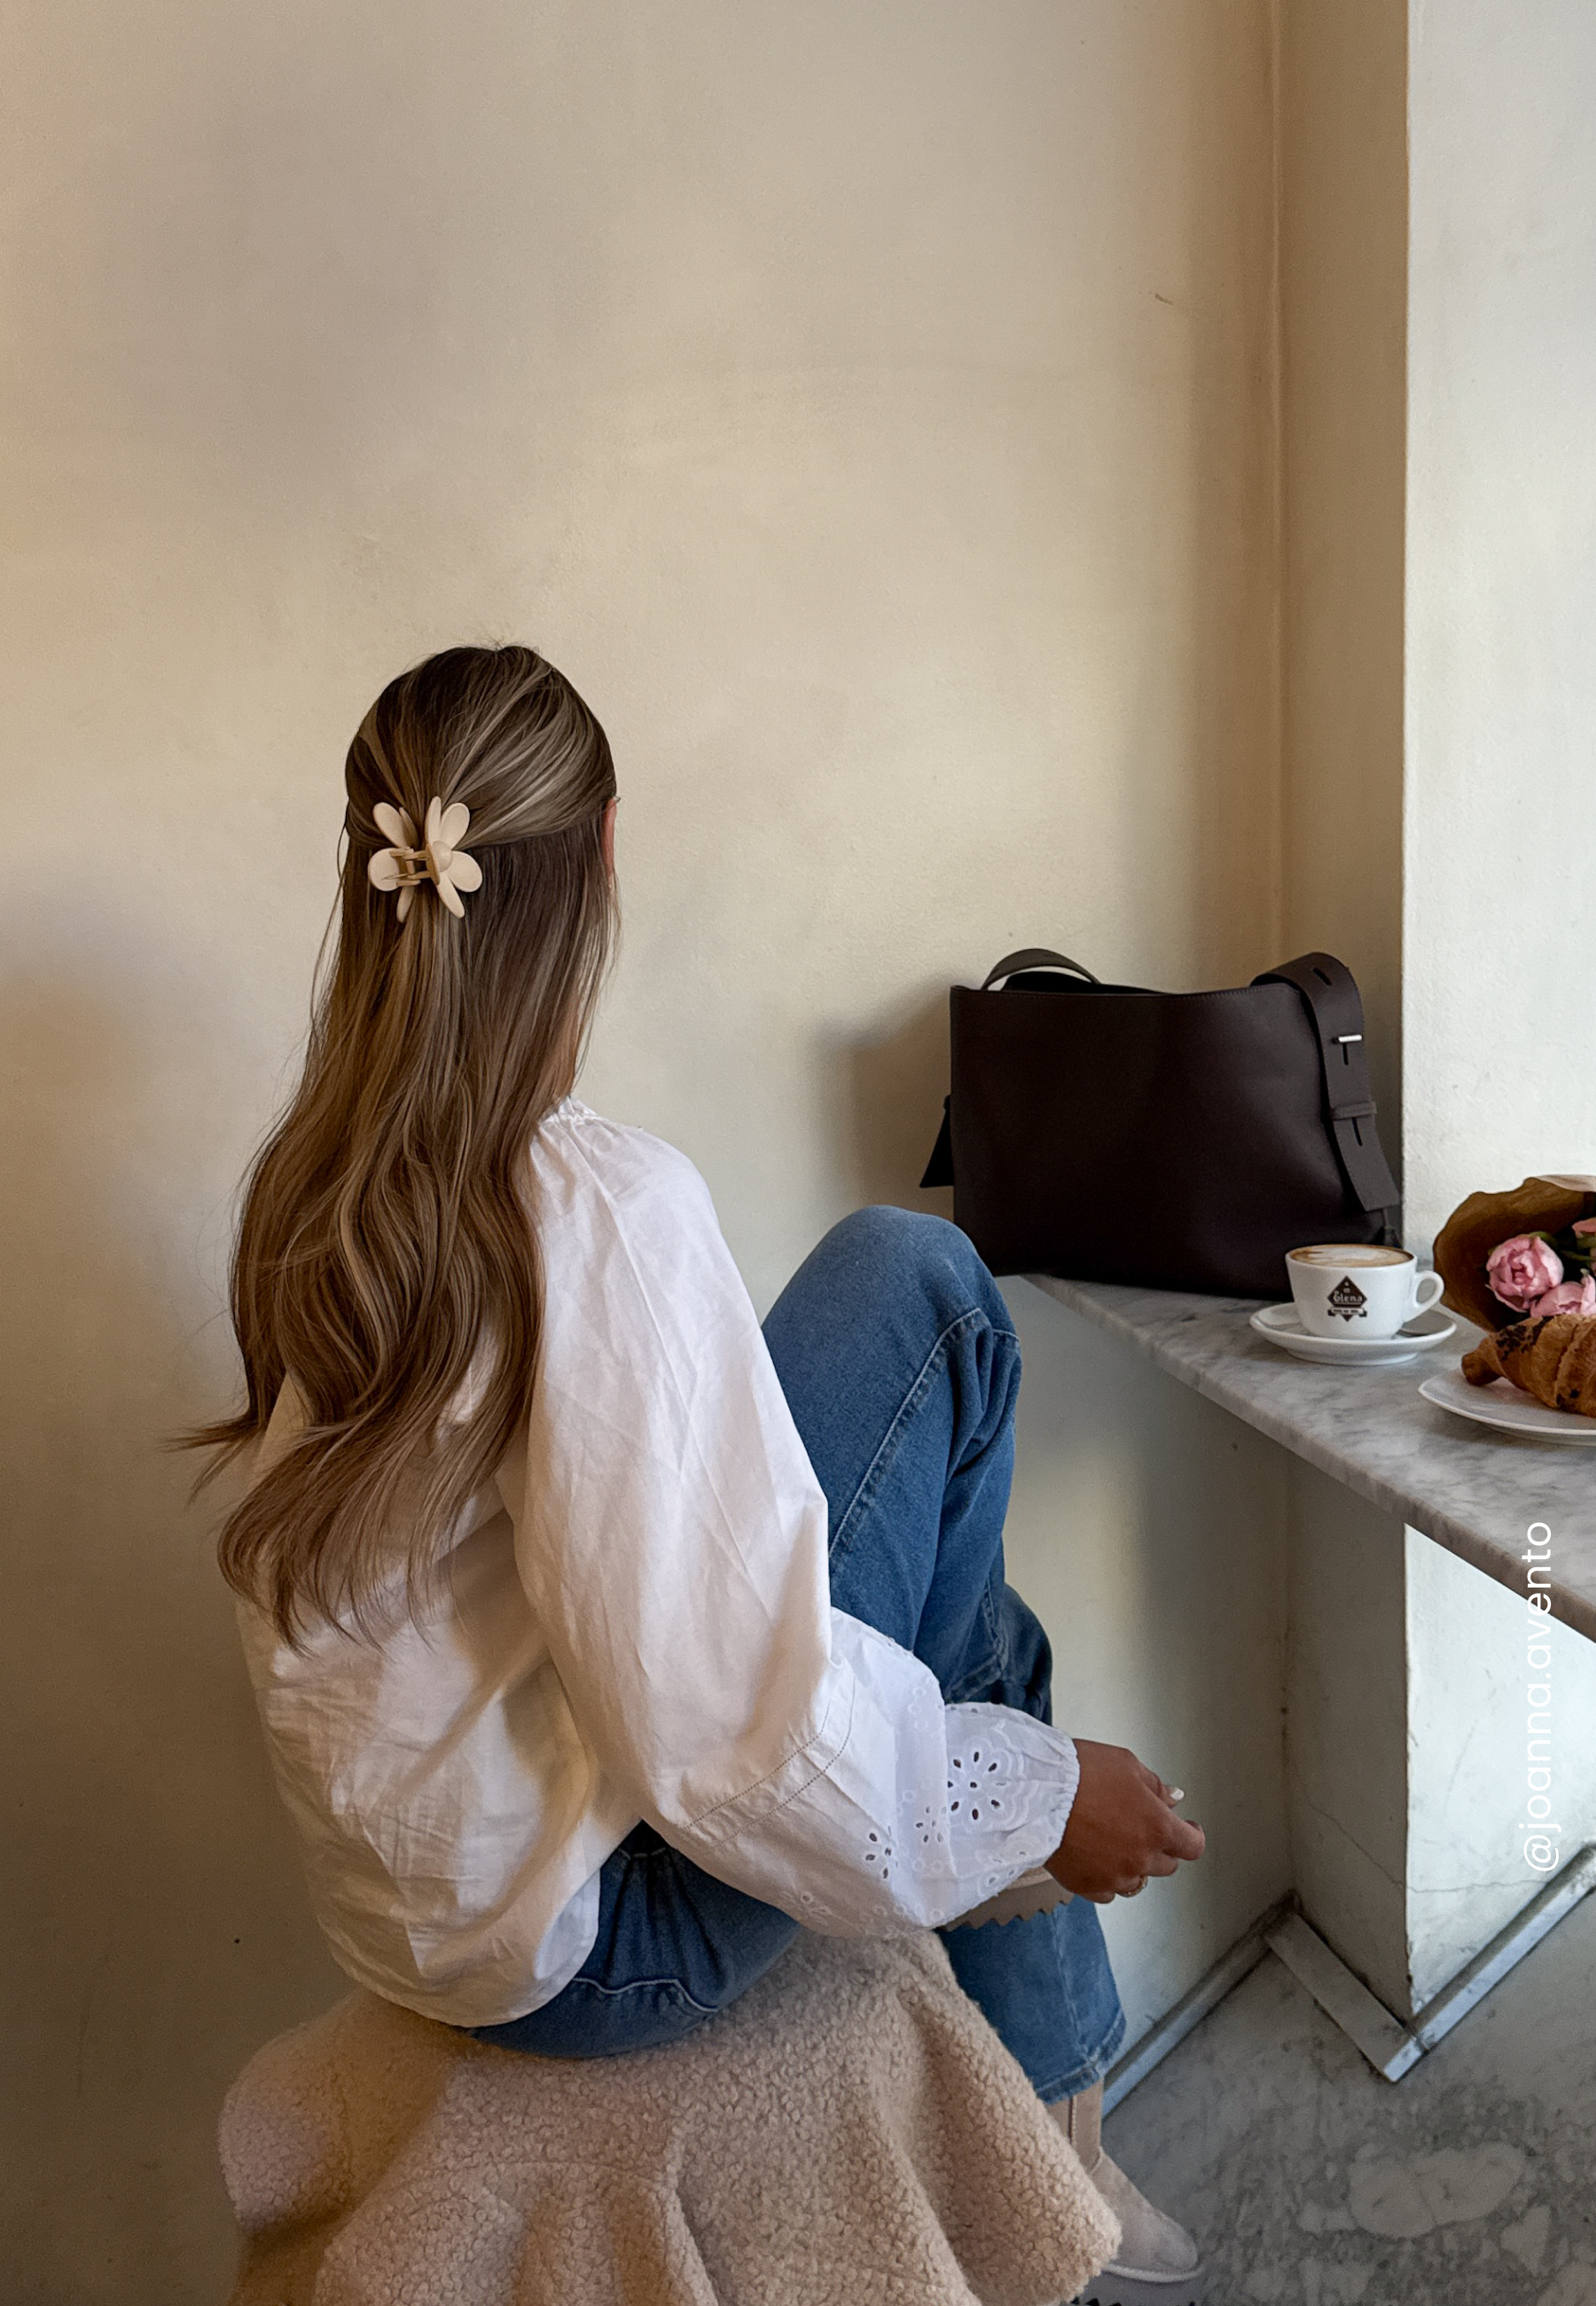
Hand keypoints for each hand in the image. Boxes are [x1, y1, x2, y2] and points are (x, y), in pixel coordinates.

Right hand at [1044, 1739, 1204, 1904]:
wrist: (1038, 1793)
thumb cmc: (1081, 1773)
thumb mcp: (1127, 1765)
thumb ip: (1155, 1787)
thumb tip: (1173, 1799)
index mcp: (1158, 1827)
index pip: (1192, 1845)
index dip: (1192, 1835)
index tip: (1188, 1829)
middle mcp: (1141, 1858)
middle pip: (1167, 1865)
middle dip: (1161, 1847)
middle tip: (1143, 1827)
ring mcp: (1115, 1876)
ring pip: (1137, 1881)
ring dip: (1134, 1864)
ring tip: (1114, 1841)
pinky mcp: (1087, 1887)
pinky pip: (1108, 1892)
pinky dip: (1107, 1878)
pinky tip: (1097, 1859)